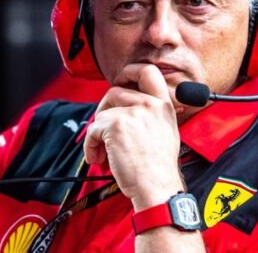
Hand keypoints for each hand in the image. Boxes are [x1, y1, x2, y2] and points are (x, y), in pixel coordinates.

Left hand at [84, 64, 183, 210]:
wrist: (157, 186)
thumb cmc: (159, 167)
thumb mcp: (166, 132)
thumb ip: (150, 115)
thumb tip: (126, 108)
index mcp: (164, 105)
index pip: (148, 71)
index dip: (129, 72)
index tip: (121, 82)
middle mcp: (151, 105)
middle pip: (115, 90)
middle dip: (104, 108)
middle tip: (105, 125)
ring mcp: (134, 112)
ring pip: (103, 110)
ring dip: (97, 130)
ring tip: (104, 149)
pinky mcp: (116, 125)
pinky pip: (93, 129)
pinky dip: (91, 145)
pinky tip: (100, 157)